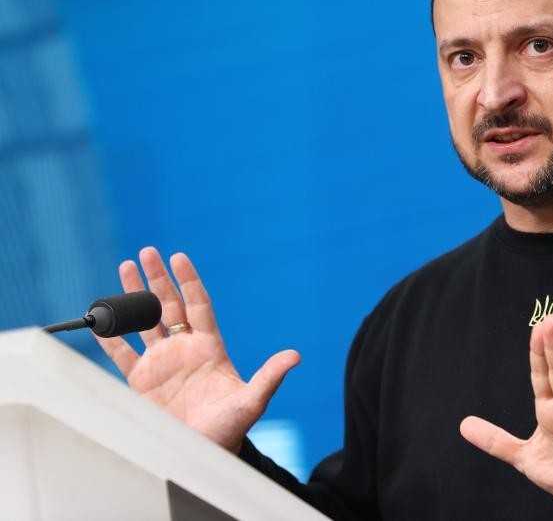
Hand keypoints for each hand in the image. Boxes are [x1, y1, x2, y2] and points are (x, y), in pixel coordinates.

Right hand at [94, 247, 299, 452]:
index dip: (188, 281)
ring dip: (134, 298)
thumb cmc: (230, 428)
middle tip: (147, 252)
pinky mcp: (141, 382)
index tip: (179, 257)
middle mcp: (184, 349)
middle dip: (157, 279)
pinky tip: (100, 320)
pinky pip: (122, 355)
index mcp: (209, 347)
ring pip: (144, 322)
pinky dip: (111, 339)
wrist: (203, 455)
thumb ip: (269, 377)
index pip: (198, 305)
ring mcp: (161, 363)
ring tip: (125, 267)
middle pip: (168, 305)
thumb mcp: (251, 401)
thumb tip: (295, 356)